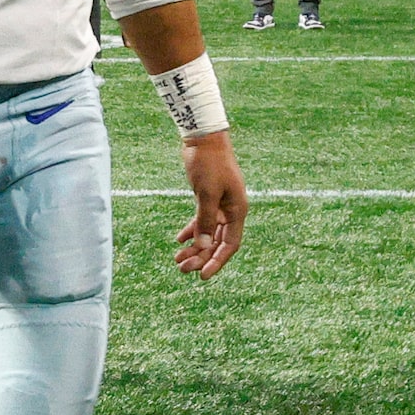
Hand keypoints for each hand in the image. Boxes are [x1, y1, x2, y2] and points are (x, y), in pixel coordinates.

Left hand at [173, 132, 247, 279]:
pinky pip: (202, 220)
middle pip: (217, 242)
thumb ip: (205, 220)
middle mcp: (231, 210)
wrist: (203, 138)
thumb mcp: (206, 193)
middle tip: (182, 269)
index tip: (203, 277)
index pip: (229, 245)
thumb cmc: (208, 163)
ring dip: (194, 246)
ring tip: (177, 259)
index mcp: (237, 211)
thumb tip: (202, 245)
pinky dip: (192, 230)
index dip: (217, 262)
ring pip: (208, 233)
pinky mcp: (209, 198)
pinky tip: (179, 240)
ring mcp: (221, 204)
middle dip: (201, 257)